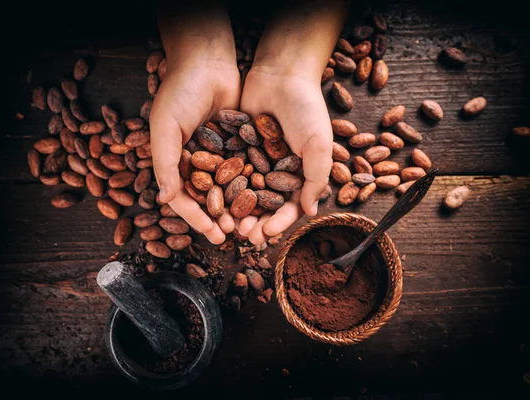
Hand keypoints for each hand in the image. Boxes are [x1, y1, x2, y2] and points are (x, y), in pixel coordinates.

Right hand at [149, 60, 240, 243]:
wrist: (208, 62)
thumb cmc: (180, 93)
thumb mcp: (166, 127)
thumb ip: (164, 163)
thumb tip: (165, 200)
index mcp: (174, 162)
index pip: (185, 199)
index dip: (197, 218)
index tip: (212, 233)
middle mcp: (196, 162)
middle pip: (208, 199)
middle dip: (220, 218)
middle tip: (234, 236)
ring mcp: (218, 154)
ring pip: (229, 188)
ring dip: (238, 208)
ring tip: (250, 225)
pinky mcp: (238, 144)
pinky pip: (245, 169)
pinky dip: (252, 185)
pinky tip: (264, 200)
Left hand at [238, 67, 332, 243]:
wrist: (281, 73)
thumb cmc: (306, 108)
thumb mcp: (318, 145)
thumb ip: (315, 178)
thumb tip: (310, 211)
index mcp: (300, 174)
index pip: (289, 206)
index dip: (278, 223)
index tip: (264, 233)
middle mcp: (277, 170)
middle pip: (264, 204)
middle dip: (254, 221)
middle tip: (242, 234)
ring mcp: (256, 160)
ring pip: (244, 191)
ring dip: (236, 209)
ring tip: (225, 222)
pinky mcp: (237, 147)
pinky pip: (229, 170)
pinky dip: (221, 184)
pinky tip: (212, 197)